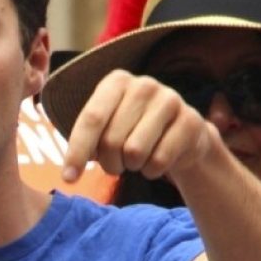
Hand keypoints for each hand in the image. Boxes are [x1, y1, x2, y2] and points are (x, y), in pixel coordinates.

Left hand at [61, 70, 213, 183]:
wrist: (180, 134)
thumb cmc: (130, 132)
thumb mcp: (103, 130)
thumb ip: (84, 142)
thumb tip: (69, 174)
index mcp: (116, 82)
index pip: (91, 119)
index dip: (77, 152)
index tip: (68, 179)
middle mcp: (144, 85)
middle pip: (111, 140)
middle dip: (109, 163)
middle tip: (116, 164)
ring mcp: (171, 100)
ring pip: (135, 152)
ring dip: (131, 167)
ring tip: (137, 159)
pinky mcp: (191, 121)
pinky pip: (159, 161)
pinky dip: (152, 171)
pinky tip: (156, 160)